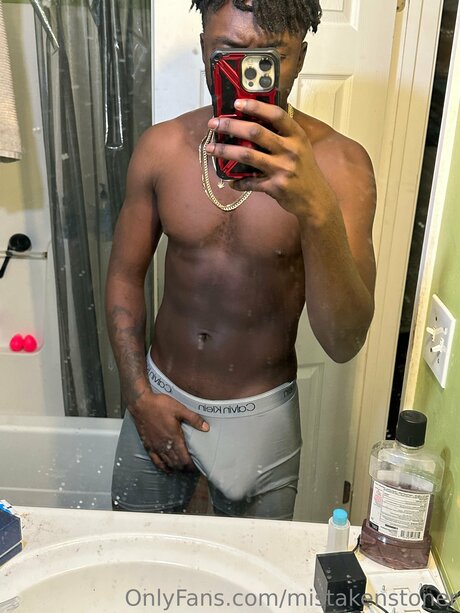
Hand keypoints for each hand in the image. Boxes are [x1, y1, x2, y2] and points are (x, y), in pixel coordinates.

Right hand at [131, 392, 208, 472]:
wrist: (141, 404)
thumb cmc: (160, 405)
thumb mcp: (179, 409)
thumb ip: (194, 419)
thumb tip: (206, 428)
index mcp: (174, 437)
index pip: (184, 458)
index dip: (190, 466)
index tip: (196, 467)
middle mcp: (165, 445)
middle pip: (177, 463)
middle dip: (184, 468)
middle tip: (191, 469)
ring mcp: (156, 447)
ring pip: (167, 463)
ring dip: (175, 468)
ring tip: (182, 469)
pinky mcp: (148, 445)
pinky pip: (156, 461)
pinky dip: (163, 467)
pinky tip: (167, 469)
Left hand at [206, 98, 336, 218]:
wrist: (315, 199)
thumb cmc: (305, 171)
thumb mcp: (301, 147)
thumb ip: (283, 134)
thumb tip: (255, 119)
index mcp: (297, 136)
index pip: (276, 115)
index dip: (256, 106)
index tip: (237, 102)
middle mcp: (290, 150)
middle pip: (255, 132)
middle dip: (231, 126)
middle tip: (214, 124)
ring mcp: (283, 169)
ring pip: (247, 156)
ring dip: (225, 151)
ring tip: (210, 149)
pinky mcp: (275, 187)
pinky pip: (250, 182)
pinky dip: (237, 182)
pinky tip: (228, 180)